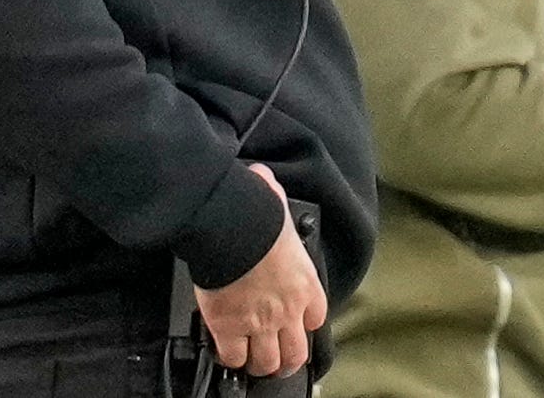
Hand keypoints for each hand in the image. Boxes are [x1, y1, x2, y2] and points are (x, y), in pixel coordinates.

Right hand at [192, 164, 327, 377]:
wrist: (232, 225)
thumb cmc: (255, 212)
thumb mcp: (274, 201)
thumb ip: (273, 198)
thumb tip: (261, 179)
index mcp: (305, 282)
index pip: (317, 317)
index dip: (306, 324)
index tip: (298, 324)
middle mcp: (288, 308)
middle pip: (296, 353)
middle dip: (287, 359)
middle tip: (277, 359)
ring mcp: (260, 322)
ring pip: (267, 363)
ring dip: (259, 364)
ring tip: (252, 363)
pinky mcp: (229, 327)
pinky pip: (232, 357)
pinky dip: (229, 357)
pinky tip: (225, 350)